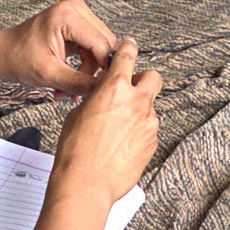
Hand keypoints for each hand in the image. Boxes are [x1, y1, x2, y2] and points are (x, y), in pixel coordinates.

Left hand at [0, 0, 118, 93]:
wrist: (2, 52)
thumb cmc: (18, 59)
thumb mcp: (48, 74)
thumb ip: (78, 82)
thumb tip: (103, 89)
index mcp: (67, 15)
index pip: (101, 44)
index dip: (103, 69)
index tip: (98, 90)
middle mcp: (75, 8)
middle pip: (104, 43)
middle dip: (93, 71)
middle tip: (78, 92)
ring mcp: (77, 13)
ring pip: (100, 47)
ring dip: (88, 70)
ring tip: (69, 90)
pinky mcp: (76, 22)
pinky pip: (92, 46)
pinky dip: (84, 65)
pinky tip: (71, 80)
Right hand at [52, 37, 160, 204]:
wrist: (86, 183)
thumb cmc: (76, 152)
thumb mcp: (78, 113)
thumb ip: (96, 97)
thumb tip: (102, 94)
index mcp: (114, 89)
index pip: (128, 56)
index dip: (129, 48)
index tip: (130, 45)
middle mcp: (137, 102)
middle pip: (153, 77)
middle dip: (143, 80)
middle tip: (131, 89)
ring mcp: (148, 122)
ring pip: (150, 107)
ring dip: (138, 111)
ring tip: (118, 129)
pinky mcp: (153, 141)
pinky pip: (149, 128)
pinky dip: (139, 132)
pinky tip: (122, 144)